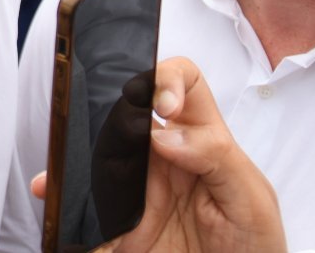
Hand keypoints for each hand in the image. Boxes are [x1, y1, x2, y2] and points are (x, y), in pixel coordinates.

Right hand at [29, 58, 286, 252]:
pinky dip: (63, 202)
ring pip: (95, 152)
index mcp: (200, 140)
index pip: (182, 83)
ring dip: (77, 155)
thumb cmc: (255, 244)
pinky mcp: (117, 222)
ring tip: (63, 172)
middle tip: (105, 131)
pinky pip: (82, 205)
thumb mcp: (252, 200)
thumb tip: (165, 132)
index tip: (163, 106)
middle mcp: (162, 156)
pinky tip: (59, 205)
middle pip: (125, 110)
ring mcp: (135, 187)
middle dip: (107, 110)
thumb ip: (218, 157)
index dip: (166, 78)